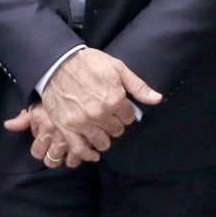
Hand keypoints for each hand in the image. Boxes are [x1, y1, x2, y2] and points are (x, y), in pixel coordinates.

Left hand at [4, 102, 94, 168]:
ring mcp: (72, 135)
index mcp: (41, 124)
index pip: (36, 150)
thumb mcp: (37, 104)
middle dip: (54, 157)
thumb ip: (23, 119)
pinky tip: (88, 149)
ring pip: (70, 161)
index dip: (41, 146)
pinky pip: (84, 155)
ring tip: (73, 151)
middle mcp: (55, 132)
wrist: (81, 85)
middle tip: (58, 150)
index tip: (47, 140)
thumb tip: (7, 125)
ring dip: (71, 159)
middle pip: (51, 160)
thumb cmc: (56, 95)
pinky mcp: (88, 136)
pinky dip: (87, 155)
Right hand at [38, 48, 162, 150]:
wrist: (58, 62)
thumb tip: (157, 99)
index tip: (118, 108)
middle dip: (114, 124)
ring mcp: (82, 122)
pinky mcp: (66, 127)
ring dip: (102, 137)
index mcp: (114, 99)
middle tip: (107, 116)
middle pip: (116, 131)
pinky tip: (92, 152)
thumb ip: (138, 86)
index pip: (128, 118)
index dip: (124, 112)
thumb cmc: (89, 62)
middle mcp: (99, 114)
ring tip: (99, 129)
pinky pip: (80, 149)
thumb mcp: (117, 68)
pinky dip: (87, 154)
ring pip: (101, 142)